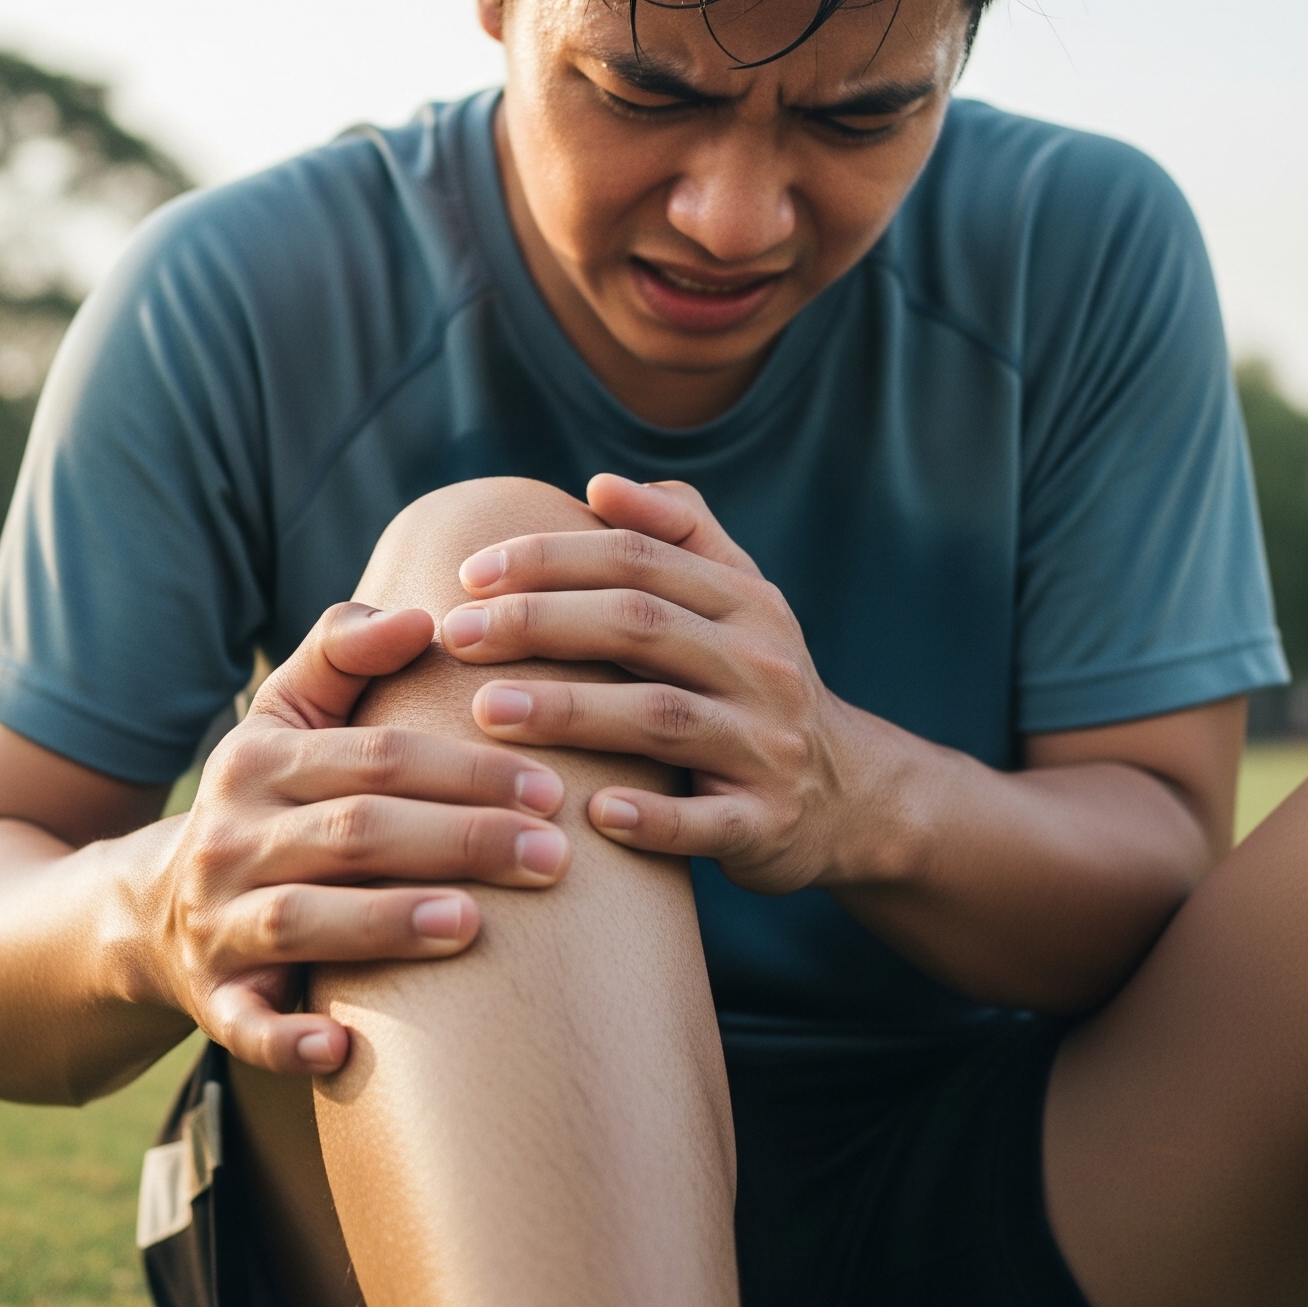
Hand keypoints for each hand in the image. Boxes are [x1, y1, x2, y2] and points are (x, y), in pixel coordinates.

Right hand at [152, 602, 569, 1075]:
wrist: (151, 911)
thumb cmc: (263, 802)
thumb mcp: (284, 719)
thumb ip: (343, 653)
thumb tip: (423, 615)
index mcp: (258, 761)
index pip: (376, 756)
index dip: (466, 767)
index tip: (549, 786)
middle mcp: (232, 838)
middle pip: (355, 832)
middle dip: (459, 841)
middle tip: (553, 857)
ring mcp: (219, 923)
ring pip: (304, 920)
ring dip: (387, 923)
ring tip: (472, 924)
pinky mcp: (213, 1001)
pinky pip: (243, 1024)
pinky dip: (285, 1039)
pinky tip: (340, 1048)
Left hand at [438, 474, 868, 895]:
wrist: (851, 796)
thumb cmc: (756, 684)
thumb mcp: (739, 600)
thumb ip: (678, 535)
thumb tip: (601, 484)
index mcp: (745, 601)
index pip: (637, 559)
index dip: (550, 557)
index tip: (469, 573)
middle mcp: (760, 663)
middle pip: (640, 626)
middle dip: (541, 623)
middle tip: (456, 634)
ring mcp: (766, 745)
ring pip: (662, 718)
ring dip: (570, 712)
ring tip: (487, 711)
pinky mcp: (765, 823)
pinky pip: (706, 822)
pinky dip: (652, 819)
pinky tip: (594, 811)